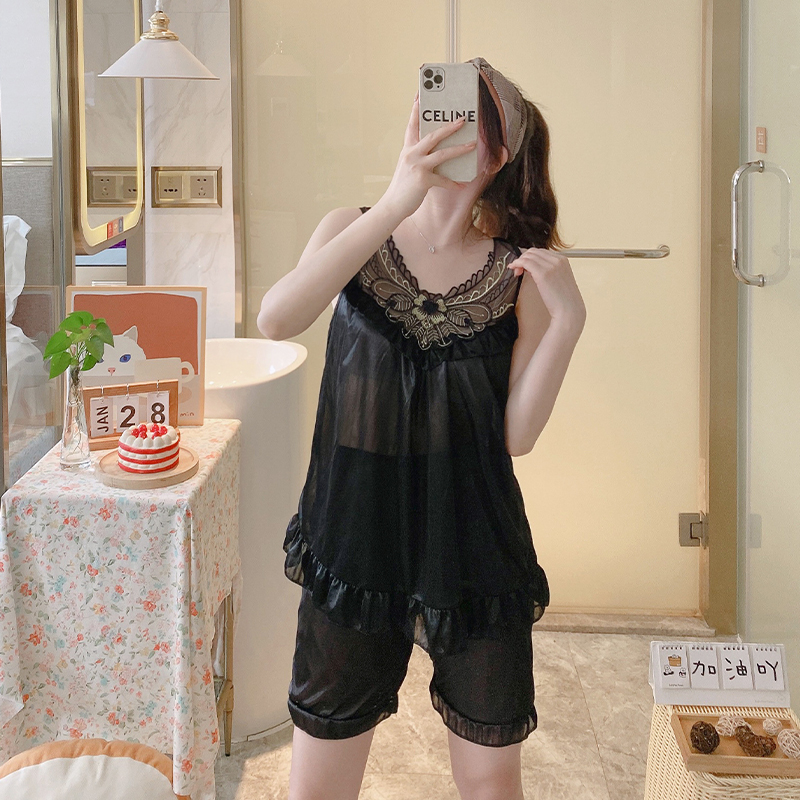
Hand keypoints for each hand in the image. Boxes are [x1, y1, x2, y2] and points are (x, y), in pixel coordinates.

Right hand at [380, 91, 477, 218]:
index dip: (417, 110)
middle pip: (433, 135)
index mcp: (407, 149)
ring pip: (442, 154)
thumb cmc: (402, 187)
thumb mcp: (407, 167)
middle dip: (450, 126)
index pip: (412, 125)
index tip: (421, 95)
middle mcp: (411, 154)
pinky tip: (462, 184)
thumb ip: (418, 157)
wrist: (392, 205)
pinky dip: (453, 183)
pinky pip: (443, 180)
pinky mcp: (422, 180)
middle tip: (463, 119)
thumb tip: (437, 152)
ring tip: (472, 145)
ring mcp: (417, 166)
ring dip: (459, 149)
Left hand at [510, 248, 586, 331]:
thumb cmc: (563, 300)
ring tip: (516, 273)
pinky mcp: (543, 273)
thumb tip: (532, 268)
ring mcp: (550, 265)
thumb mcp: (559, 279)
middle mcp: (557, 260)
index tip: (524, 267)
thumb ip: (549, 271)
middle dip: (523, 258)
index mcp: (563, 260)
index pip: (541, 252)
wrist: (569, 310)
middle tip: (517, 270)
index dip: (530, 257)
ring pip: (528, 256)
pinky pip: (525, 262)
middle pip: (533, 251)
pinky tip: (513, 269)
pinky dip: (517, 264)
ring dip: (519, 262)